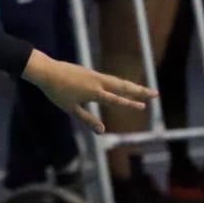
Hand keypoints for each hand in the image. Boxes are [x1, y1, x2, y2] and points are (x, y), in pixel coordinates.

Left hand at [22, 51, 157, 134]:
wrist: (47, 71)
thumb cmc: (57, 92)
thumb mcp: (71, 109)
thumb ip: (87, 119)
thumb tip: (102, 131)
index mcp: (94, 92)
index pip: (116, 100)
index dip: (130, 104)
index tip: (143, 106)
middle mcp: (98, 82)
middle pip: (123, 87)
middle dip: (140, 91)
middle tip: (155, 94)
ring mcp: (95, 76)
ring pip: (118, 81)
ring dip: (132, 86)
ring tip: (144, 90)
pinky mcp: (91, 73)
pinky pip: (110, 78)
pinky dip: (120, 82)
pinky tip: (123, 86)